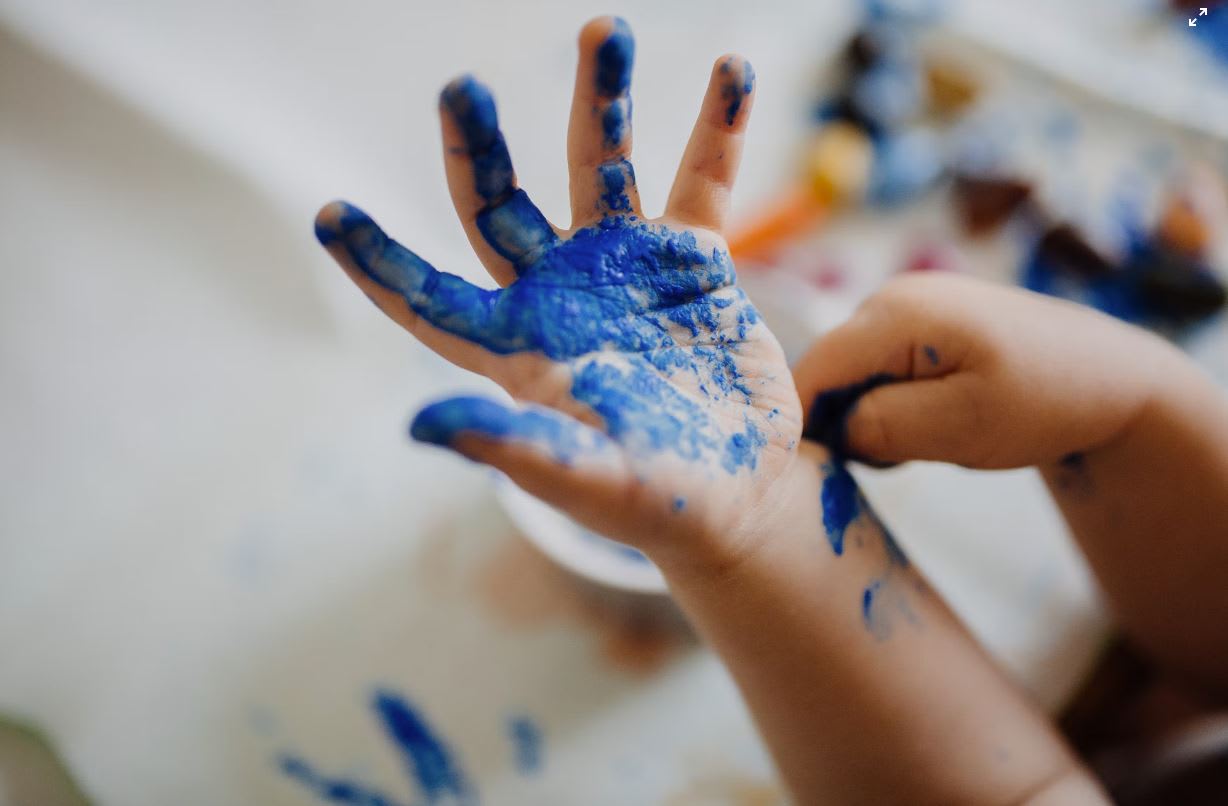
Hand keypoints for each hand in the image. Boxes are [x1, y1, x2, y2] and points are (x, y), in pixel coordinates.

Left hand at [314, 17, 800, 570]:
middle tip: (462, 87)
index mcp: (518, 347)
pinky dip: (716, 130)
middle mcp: (560, 292)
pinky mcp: (691, 260)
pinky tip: (733, 71)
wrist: (741, 490)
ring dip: (602, 100)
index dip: (379, 260)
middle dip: (480, 146)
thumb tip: (418, 425)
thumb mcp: (587, 479)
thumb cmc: (658, 501)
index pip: (430, 297)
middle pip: (501, 204)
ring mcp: (625, 266)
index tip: (329, 214)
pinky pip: (701, 181)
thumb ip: (515, 446)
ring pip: (600, 166)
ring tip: (607, 30)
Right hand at [794, 272, 1178, 468]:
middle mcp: (891, 297)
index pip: (813, 370)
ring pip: (851, 374)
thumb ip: (881, 426)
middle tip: (895, 461)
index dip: (803, 424)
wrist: (1111, 377)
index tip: (824, 471)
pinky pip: (877, 369)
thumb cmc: (1044, 402)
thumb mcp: (961, 427)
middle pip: (828, 371)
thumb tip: (831, 429)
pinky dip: (890, 404)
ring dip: (869, 417)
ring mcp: (906, 305)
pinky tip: (931, 422)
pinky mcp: (920, 323)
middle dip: (844, 422)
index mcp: (897, 313)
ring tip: (924, 442)